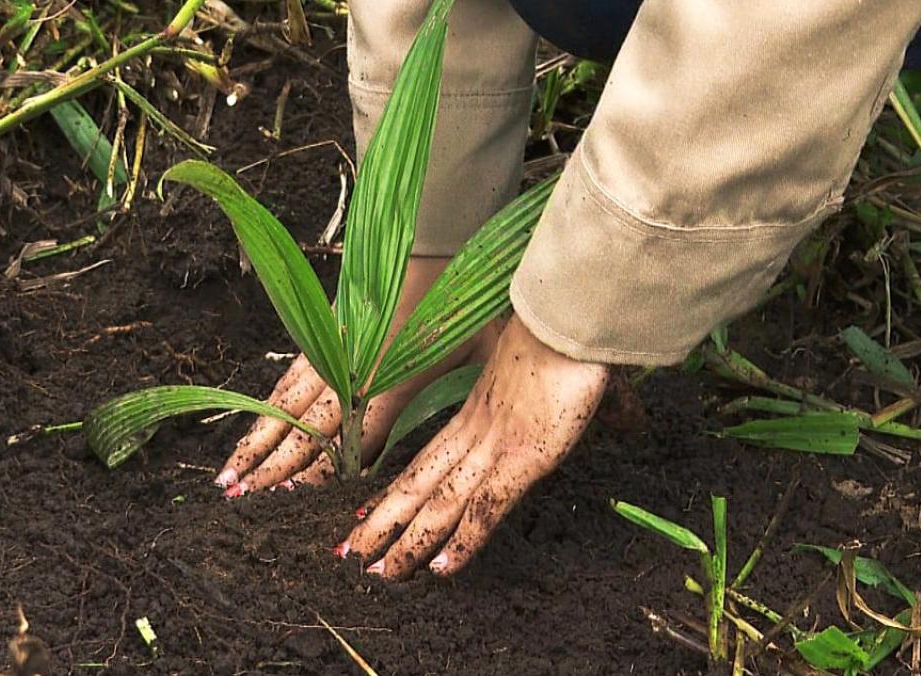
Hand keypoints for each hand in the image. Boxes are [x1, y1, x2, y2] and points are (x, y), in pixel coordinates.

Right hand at [215, 257, 502, 494]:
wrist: (430, 252)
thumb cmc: (456, 313)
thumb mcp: (467, 364)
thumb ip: (447, 401)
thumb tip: (444, 440)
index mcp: (392, 389)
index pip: (351, 444)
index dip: (323, 474)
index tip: (297, 501)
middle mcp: (353, 377)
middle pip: (304, 431)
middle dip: (272, 467)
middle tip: (239, 497)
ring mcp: (332, 357)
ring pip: (286, 409)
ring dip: (257, 443)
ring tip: (230, 476)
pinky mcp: (322, 338)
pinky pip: (289, 382)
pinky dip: (268, 409)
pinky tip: (254, 427)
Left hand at [335, 314, 607, 577]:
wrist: (570, 313)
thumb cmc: (561, 332)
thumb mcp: (540, 364)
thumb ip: (539, 386)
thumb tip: (557, 393)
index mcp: (477, 410)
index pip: (427, 459)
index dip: (396, 490)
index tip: (366, 512)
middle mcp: (476, 432)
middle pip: (418, 484)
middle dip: (383, 522)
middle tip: (349, 554)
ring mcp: (497, 446)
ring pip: (439, 502)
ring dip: (407, 540)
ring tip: (376, 572)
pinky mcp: (524, 458)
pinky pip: (485, 508)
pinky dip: (462, 540)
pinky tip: (440, 568)